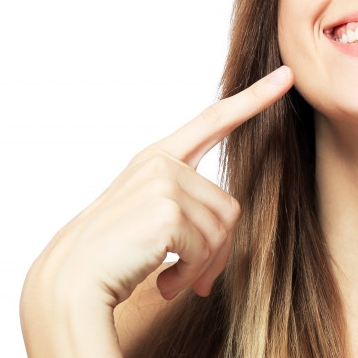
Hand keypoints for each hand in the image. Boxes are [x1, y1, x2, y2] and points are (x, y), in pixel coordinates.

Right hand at [25, 65, 293, 310]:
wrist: (72, 281)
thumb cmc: (111, 256)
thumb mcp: (153, 222)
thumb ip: (190, 214)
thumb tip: (222, 246)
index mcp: (157, 158)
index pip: (213, 121)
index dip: (252, 98)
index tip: (285, 75)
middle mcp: (161, 162)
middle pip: (229, 207)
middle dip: (217, 250)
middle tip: (192, 276)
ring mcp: (164, 182)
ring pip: (222, 230)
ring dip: (202, 266)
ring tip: (170, 277)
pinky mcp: (168, 210)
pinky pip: (206, 249)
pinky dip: (190, 275)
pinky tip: (165, 282)